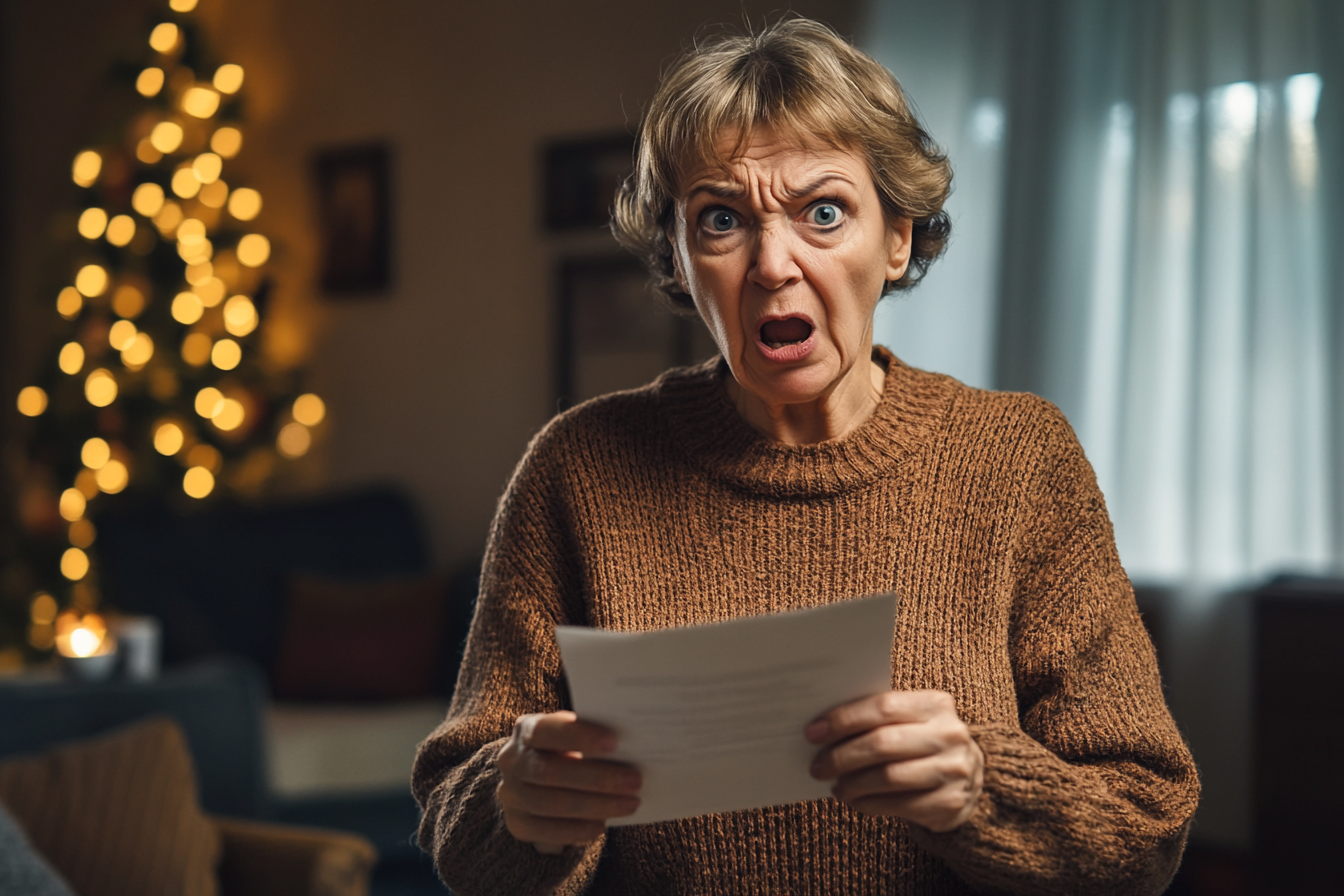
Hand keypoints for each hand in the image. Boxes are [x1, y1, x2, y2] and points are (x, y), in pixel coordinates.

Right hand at [496, 711, 640, 853]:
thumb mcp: (575, 737)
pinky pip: (546, 832)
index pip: (546, 730)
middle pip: (549, 771)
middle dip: (596, 778)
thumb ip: (591, 741)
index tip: (614, 742)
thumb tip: (630, 750)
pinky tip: (602, 827)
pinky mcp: (516, 823)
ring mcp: (510, 794)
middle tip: (635, 781)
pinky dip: (577, 830)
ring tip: (630, 804)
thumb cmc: (569, 750)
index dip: (578, 736)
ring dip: (594, 805)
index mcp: (526, 729)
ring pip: (550, 804)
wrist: (538, 780)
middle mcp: (511, 761)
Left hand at [806, 690, 982, 831]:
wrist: (968, 776)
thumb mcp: (911, 720)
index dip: (843, 720)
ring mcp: (953, 770)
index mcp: (936, 704)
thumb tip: (821, 728)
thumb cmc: (922, 741)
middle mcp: (950, 734)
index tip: (813, 732)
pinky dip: (868, 804)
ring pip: (888, 777)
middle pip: (882, 744)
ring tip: (835, 786)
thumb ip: (878, 717)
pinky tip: (854, 801)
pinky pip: (898, 805)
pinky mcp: (950, 803)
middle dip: (842, 756)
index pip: (882, 707)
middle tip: (818, 766)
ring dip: (852, 784)